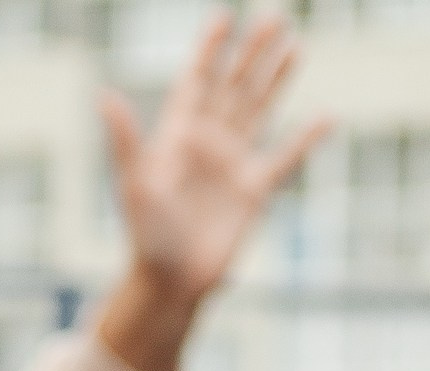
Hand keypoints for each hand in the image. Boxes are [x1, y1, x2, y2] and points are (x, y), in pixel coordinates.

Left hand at [97, 14, 328, 370]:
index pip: (197, 80)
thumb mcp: (134, 185)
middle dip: (253, 53)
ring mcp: (232, 165)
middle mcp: (207, 143)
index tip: (224, 17)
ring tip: (295, 46)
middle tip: (274, 16)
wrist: (171, 284)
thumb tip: (103, 96)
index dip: (210, 49)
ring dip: (276, 80)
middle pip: (234, 86)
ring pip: (259, 111)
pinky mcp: (253, 191)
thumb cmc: (146, 237)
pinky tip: (326, 117)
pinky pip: (285, 157)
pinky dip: (306, 138)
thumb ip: (126, 139)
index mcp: (178, 135)